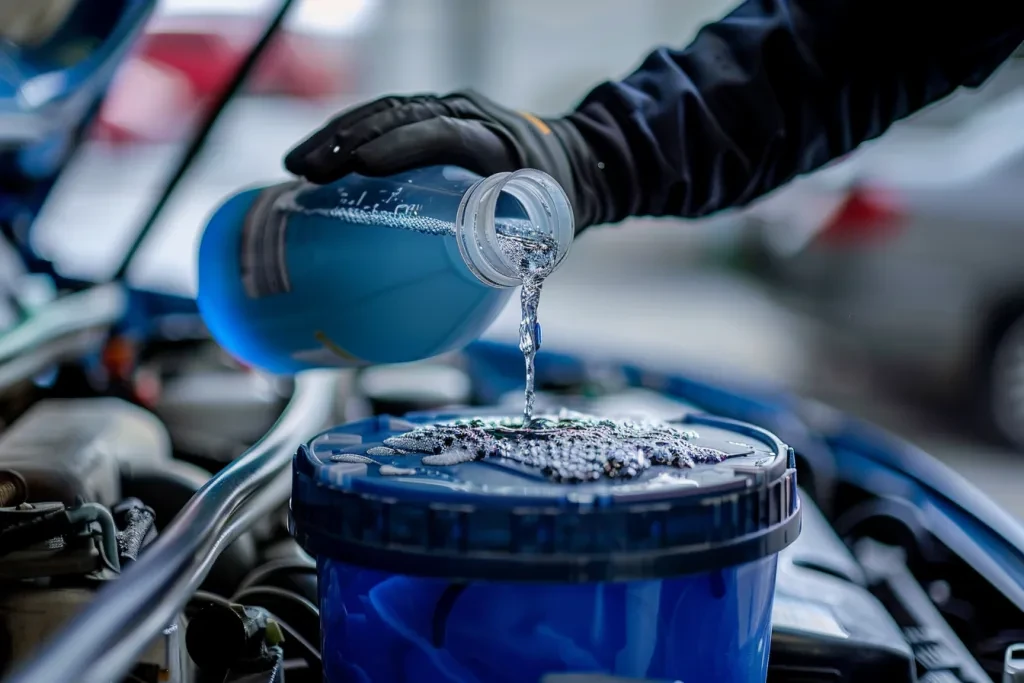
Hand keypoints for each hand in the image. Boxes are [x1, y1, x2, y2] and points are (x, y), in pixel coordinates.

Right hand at [283, 91, 606, 231]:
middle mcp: (467, 115)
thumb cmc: (556, 203)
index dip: (402, 146)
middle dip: (349, 140)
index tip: (361, 168)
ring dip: (337, 136)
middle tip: (307, 172)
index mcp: (497, 140)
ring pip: (383, 114)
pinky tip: (313, 163)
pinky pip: (382, 122)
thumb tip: (468, 309)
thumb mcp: (545, 230)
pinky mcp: (427, 121)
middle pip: (400, 116)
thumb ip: (511, 258)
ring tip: (296, 166)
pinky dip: (345, 138)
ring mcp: (444, 113)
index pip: (445, 132)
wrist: (573, 161)